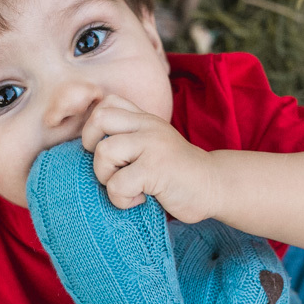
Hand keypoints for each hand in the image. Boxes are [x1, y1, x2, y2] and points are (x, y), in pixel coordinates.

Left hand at [81, 94, 216, 223]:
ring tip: (127, 186)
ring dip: (106, 177)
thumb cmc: (177, 172)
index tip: (105, 149)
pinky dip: (121, 199)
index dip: (94, 127)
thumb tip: (88, 149)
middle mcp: (148, 125)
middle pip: (98, 119)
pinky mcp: (156, 169)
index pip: (106, 103)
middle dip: (92, 148)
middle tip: (110, 167)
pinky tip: (140, 199)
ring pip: (103, 152)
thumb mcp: (153, 144)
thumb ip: (130, 136)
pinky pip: (117, 184)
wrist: (214, 186)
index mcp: (145, 119)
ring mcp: (153, 145)